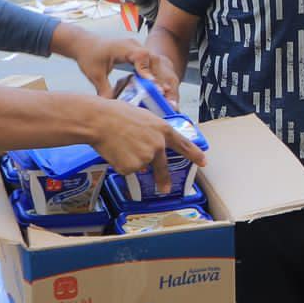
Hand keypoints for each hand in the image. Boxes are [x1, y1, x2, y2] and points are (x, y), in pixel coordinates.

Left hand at [59, 24, 180, 102]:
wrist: (84, 43)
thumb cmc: (89, 55)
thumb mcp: (95, 74)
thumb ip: (104, 89)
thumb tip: (111, 107)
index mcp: (123, 47)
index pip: (141, 56)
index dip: (147, 70)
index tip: (152, 84)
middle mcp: (133, 46)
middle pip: (153, 59)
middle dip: (159, 77)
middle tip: (164, 94)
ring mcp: (137, 48)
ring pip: (155, 62)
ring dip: (160, 77)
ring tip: (165, 94)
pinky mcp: (138, 54)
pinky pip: (151, 63)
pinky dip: (155, 75)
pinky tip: (158, 89)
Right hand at [79, 95, 205, 194]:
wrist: (100, 121)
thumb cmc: (116, 113)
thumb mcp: (142, 117)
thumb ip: (151, 133)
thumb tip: (149, 147)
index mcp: (162, 130)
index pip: (184, 144)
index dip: (195, 154)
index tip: (203, 162)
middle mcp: (158, 146)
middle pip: (163, 167)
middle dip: (163, 180)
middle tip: (164, 189)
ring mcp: (146, 158)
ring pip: (139, 166)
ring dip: (129, 160)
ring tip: (118, 145)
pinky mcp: (132, 167)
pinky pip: (126, 170)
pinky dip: (119, 164)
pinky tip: (114, 151)